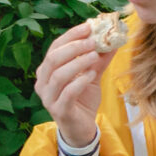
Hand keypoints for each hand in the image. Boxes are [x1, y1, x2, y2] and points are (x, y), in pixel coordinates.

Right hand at [35, 20, 111, 151]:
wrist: (81, 128)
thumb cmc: (82, 100)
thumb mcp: (91, 76)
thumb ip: (99, 59)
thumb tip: (113, 40)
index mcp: (47, 70)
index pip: (55, 47)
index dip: (71, 35)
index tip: (89, 26)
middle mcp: (43, 83)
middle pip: (53, 58)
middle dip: (74, 47)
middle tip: (93, 41)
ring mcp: (48, 98)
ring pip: (58, 75)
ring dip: (78, 62)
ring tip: (95, 56)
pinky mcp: (59, 111)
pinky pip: (67, 93)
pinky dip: (80, 81)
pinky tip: (92, 75)